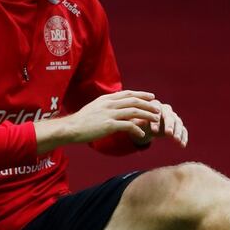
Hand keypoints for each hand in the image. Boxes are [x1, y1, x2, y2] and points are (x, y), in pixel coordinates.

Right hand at [40, 90, 161, 148]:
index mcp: (107, 99)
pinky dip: (137, 130)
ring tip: (155, 120)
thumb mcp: (95, 109)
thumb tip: (117, 108)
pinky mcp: (109, 125)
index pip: (128, 94)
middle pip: (134, 101)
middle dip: (148, 104)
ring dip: (147, 115)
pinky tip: (142, 135)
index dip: (141, 94)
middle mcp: (110, 104)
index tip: (151, 96)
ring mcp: (109, 114)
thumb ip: (107, 107)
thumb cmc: (82, 121)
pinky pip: (128, 126)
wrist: (71, 128)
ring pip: (134, 112)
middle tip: (158, 108)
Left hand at [138, 102, 187, 147]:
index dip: (156, 122)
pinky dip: (184, 137)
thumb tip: (140, 122)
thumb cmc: (139, 122)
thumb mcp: (137, 122)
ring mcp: (174, 117)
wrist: (145, 126)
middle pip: (169, 117)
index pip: (157, 112)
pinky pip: (183, 130)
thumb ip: (139, 122)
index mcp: (155, 105)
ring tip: (177, 141)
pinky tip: (182, 145)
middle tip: (169, 134)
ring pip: (178, 123)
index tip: (154, 131)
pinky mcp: (178, 125)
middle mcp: (166, 109)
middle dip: (169, 126)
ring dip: (178, 132)